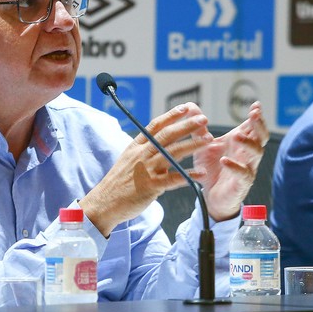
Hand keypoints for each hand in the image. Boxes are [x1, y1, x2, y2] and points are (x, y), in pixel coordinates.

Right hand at [81, 103, 212, 235]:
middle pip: (167, 135)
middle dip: (186, 125)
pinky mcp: (151, 186)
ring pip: (173, 153)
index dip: (171, 116)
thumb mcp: (128, 160)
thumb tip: (167, 142)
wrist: (104, 203)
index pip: (155, 126)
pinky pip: (173, 179)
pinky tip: (201, 174)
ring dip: (192, 144)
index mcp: (136, 147)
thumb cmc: (118, 183)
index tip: (185, 108)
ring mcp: (147, 170)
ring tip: (208, 139)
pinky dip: (188, 176)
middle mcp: (142, 155)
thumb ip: (146, 150)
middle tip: (203, 119)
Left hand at [192, 101, 268, 221]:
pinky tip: (224, 161)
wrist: (210, 196)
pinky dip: (235, 166)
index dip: (257, 116)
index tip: (256, 105)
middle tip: (254, 114)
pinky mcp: (242, 183)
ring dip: (248, 143)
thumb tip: (190, 105)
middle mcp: (247, 153)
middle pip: (261, 137)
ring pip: (256, 153)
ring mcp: (247, 168)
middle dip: (259, 125)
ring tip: (237, 136)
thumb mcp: (202, 145)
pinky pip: (243, 173)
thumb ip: (198, 127)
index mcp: (240, 142)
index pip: (253, 126)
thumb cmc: (211, 168)